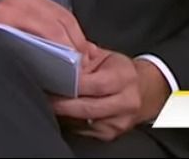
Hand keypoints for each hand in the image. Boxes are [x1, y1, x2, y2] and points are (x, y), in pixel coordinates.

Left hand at [50, 49, 170, 140]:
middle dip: (62, 102)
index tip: (52, 80)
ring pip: (82, 121)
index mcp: (124, 78)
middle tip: (46, 93)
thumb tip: (60, 54)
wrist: (142, 91)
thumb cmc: (119, 71)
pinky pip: (83, 130)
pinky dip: (70, 120)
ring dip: (64, 113)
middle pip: (87, 107)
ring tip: (51, 100)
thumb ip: (82, 55)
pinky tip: (63, 111)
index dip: (70, 84)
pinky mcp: (110, 134)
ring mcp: (119, 121)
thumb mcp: (104, 55)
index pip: (94, 84)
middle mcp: (126, 102)